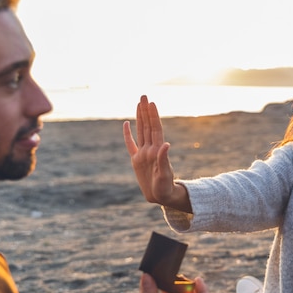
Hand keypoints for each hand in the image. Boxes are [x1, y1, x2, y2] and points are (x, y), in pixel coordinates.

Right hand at [123, 95, 190, 211]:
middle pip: (148, 126)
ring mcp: (143, 153)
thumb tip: (166, 144)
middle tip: (144, 95)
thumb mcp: (165, 174)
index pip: (155, 129)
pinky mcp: (136, 160)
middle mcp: (150, 149)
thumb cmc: (165, 187)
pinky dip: (128, 134)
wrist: (161, 196)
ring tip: (139, 103)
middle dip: (146, 111)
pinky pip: (131, 144)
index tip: (152, 103)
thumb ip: (164, 159)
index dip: (153, 116)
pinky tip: (126, 123)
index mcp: (157, 151)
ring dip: (140, 117)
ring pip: (141, 131)